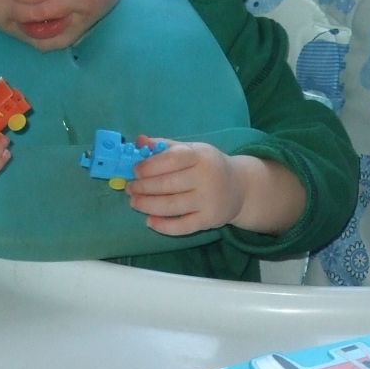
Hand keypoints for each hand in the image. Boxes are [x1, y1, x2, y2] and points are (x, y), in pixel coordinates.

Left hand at [124, 139, 244, 236]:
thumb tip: (139, 141)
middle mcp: (206, 178)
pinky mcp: (208, 220)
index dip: (150, 166)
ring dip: (147, 205)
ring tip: (134, 202)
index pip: (172, 159)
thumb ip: (166, 146)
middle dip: (143, 187)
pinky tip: (149, 221)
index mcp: (200, 156)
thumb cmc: (208, 166)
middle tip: (129, 188)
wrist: (240, 188)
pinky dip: (163, 226)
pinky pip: (182, 226)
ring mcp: (208, 200)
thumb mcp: (192, 150)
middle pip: (167, 184)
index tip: (135, 171)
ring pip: (171, 206)